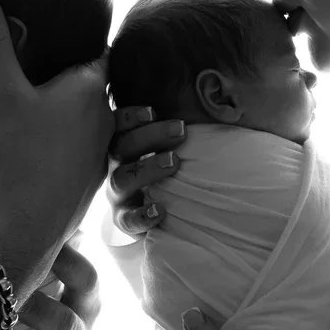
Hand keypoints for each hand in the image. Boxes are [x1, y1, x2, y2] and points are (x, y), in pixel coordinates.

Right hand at [0, 0, 111, 290]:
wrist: (29, 223)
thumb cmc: (20, 154)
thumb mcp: (1, 92)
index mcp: (90, 88)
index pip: (98, 50)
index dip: (82, 40)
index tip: (68, 30)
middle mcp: (106, 116)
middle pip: (96, 84)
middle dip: (76, 73)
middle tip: (51, 62)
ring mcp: (103, 149)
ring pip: (95, 117)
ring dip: (77, 110)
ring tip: (51, 103)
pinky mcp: (93, 176)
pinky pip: (88, 146)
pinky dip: (74, 138)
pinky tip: (50, 142)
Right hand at [107, 106, 186, 235]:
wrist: (152, 211)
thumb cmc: (164, 170)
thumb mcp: (164, 148)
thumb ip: (176, 131)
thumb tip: (213, 110)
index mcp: (123, 145)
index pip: (117, 125)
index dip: (130, 117)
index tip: (153, 112)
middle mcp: (116, 167)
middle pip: (121, 147)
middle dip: (150, 136)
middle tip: (180, 130)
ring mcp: (117, 194)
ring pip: (122, 179)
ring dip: (147, 169)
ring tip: (175, 162)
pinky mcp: (123, 219)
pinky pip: (127, 219)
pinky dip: (141, 215)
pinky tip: (160, 211)